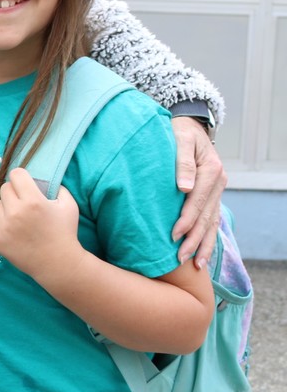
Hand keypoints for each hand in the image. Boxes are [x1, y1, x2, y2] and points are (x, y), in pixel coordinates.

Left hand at [0, 168, 83, 280]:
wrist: (58, 263)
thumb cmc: (65, 232)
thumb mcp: (68, 204)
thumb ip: (55, 186)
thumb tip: (40, 177)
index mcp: (33, 201)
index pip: (16, 174)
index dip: (22, 178)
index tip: (25, 184)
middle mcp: (16, 212)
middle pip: (5, 188)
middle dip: (15, 193)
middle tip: (25, 203)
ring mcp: (4, 227)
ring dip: (7, 209)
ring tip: (20, 220)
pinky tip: (8, 227)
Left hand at [170, 116, 225, 268]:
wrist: (189, 127)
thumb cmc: (178, 132)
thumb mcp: (179, 139)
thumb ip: (182, 161)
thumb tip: (183, 187)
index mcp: (211, 169)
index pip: (197, 199)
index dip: (186, 219)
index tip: (173, 235)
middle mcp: (218, 182)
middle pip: (206, 215)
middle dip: (194, 239)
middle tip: (180, 258)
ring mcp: (217, 191)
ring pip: (212, 222)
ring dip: (203, 244)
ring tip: (195, 264)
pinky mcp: (213, 196)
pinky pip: (213, 220)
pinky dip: (208, 238)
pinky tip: (203, 255)